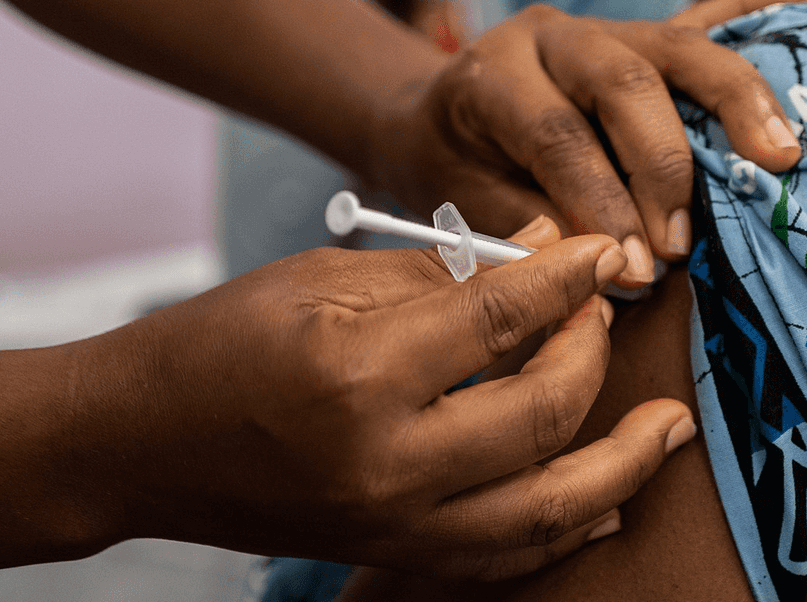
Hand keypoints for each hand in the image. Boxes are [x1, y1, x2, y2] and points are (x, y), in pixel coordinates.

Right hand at [81, 224, 693, 579]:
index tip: (600, 251)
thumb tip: (539, 257)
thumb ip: (439, 273)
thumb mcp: (321, 279)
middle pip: (541, 415)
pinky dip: (565, 527)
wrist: (138, 443)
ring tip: (668, 427)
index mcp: (361, 375)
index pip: (502, 320)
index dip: (566, 278)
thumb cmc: (218, 342)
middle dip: (592, 356)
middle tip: (607, 311)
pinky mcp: (390, 550)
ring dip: (621, 465)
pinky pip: (504, 555)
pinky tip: (606, 497)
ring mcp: (392, 522)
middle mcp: (387, 462)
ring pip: (545, 509)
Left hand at [369, 0, 806, 286]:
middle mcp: (553, 36)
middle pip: (627, 83)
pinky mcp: (638, 35)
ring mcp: (603, 27)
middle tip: (684, 243)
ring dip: (735, 101)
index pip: (558, 135)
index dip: (601, 204)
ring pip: (678, 48)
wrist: (435, 117)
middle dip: (664, 169)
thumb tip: (605, 263)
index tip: (637, 270)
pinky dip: (759, 2)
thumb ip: (531, 223)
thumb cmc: (451, 165)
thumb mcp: (465, 200)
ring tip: (780, 154)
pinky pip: (704, 16)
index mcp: (495, 74)